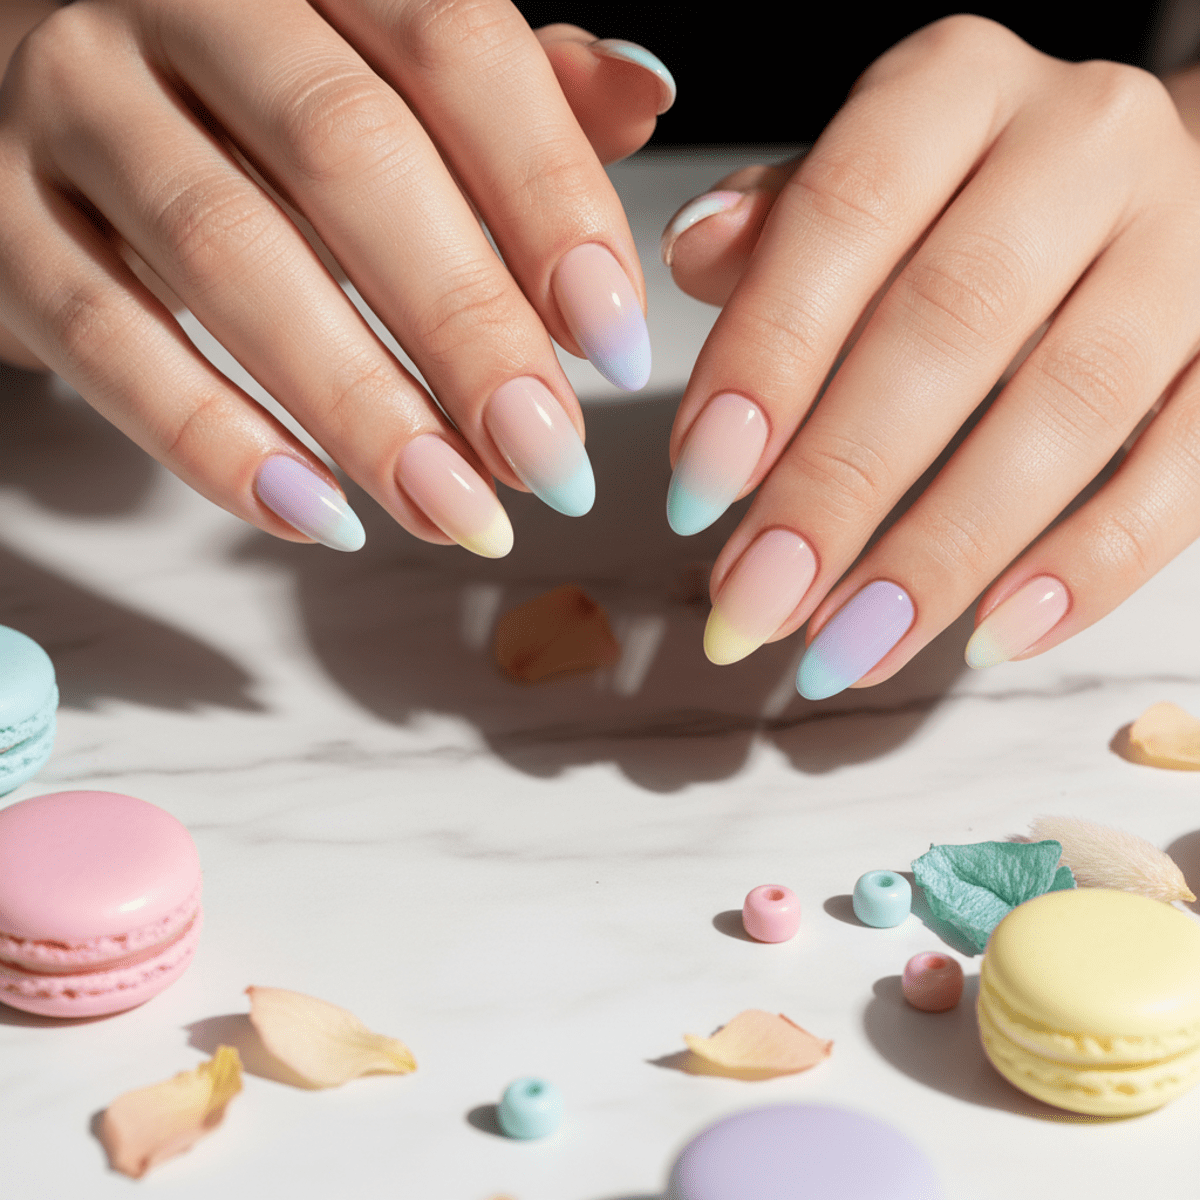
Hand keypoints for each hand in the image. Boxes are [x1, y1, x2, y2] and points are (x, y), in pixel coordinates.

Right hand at [0, 0, 672, 553]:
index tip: (616, 343)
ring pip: (226, 255)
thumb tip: (641, 98)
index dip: (549, 201)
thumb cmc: (240, 78)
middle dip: (465, 326)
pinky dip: (214, 443)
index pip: (453, 49)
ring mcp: (65, 98)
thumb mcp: (381, 53)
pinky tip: (319, 514)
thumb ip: (509, 82)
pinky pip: (103, 339)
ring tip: (457, 509)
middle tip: (547, 457)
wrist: (22, 66)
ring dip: (360, 407)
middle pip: (346, 156)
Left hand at [660, 16, 1199, 695]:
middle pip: (950, 325)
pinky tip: (992, 635)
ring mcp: (1186, 240)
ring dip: (944, 549)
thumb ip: (774, 226)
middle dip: (838, 486)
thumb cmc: (957, 206)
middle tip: (757, 601)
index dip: (765, 359)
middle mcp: (1082, 141)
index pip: (841, 214)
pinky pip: (1186, 470)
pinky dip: (1087, 566)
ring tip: (847, 647)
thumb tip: (695, 253)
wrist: (1132, 191)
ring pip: (1068, 409)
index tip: (698, 490)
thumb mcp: (857, 184)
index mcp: (954, 87)